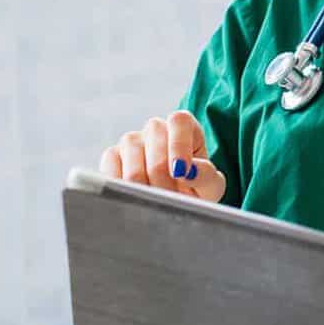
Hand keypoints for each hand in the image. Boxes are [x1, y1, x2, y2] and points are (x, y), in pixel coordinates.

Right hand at [100, 109, 225, 202]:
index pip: (178, 121)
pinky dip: (124, 188)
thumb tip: (189, 171)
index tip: (181, 173)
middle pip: (156, 151)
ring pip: (133, 164)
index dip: (179, 146)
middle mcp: (155, 127)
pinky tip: (136, 198)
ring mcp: (132, 140)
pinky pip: (112, 169)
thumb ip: (206, 175)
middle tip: (172, 200)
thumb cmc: (196, 188)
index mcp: (182, 125)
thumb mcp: (211, 185)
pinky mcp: (113, 155)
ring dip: (146, 190)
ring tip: (158, 202)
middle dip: (165, 182)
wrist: (178, 201)